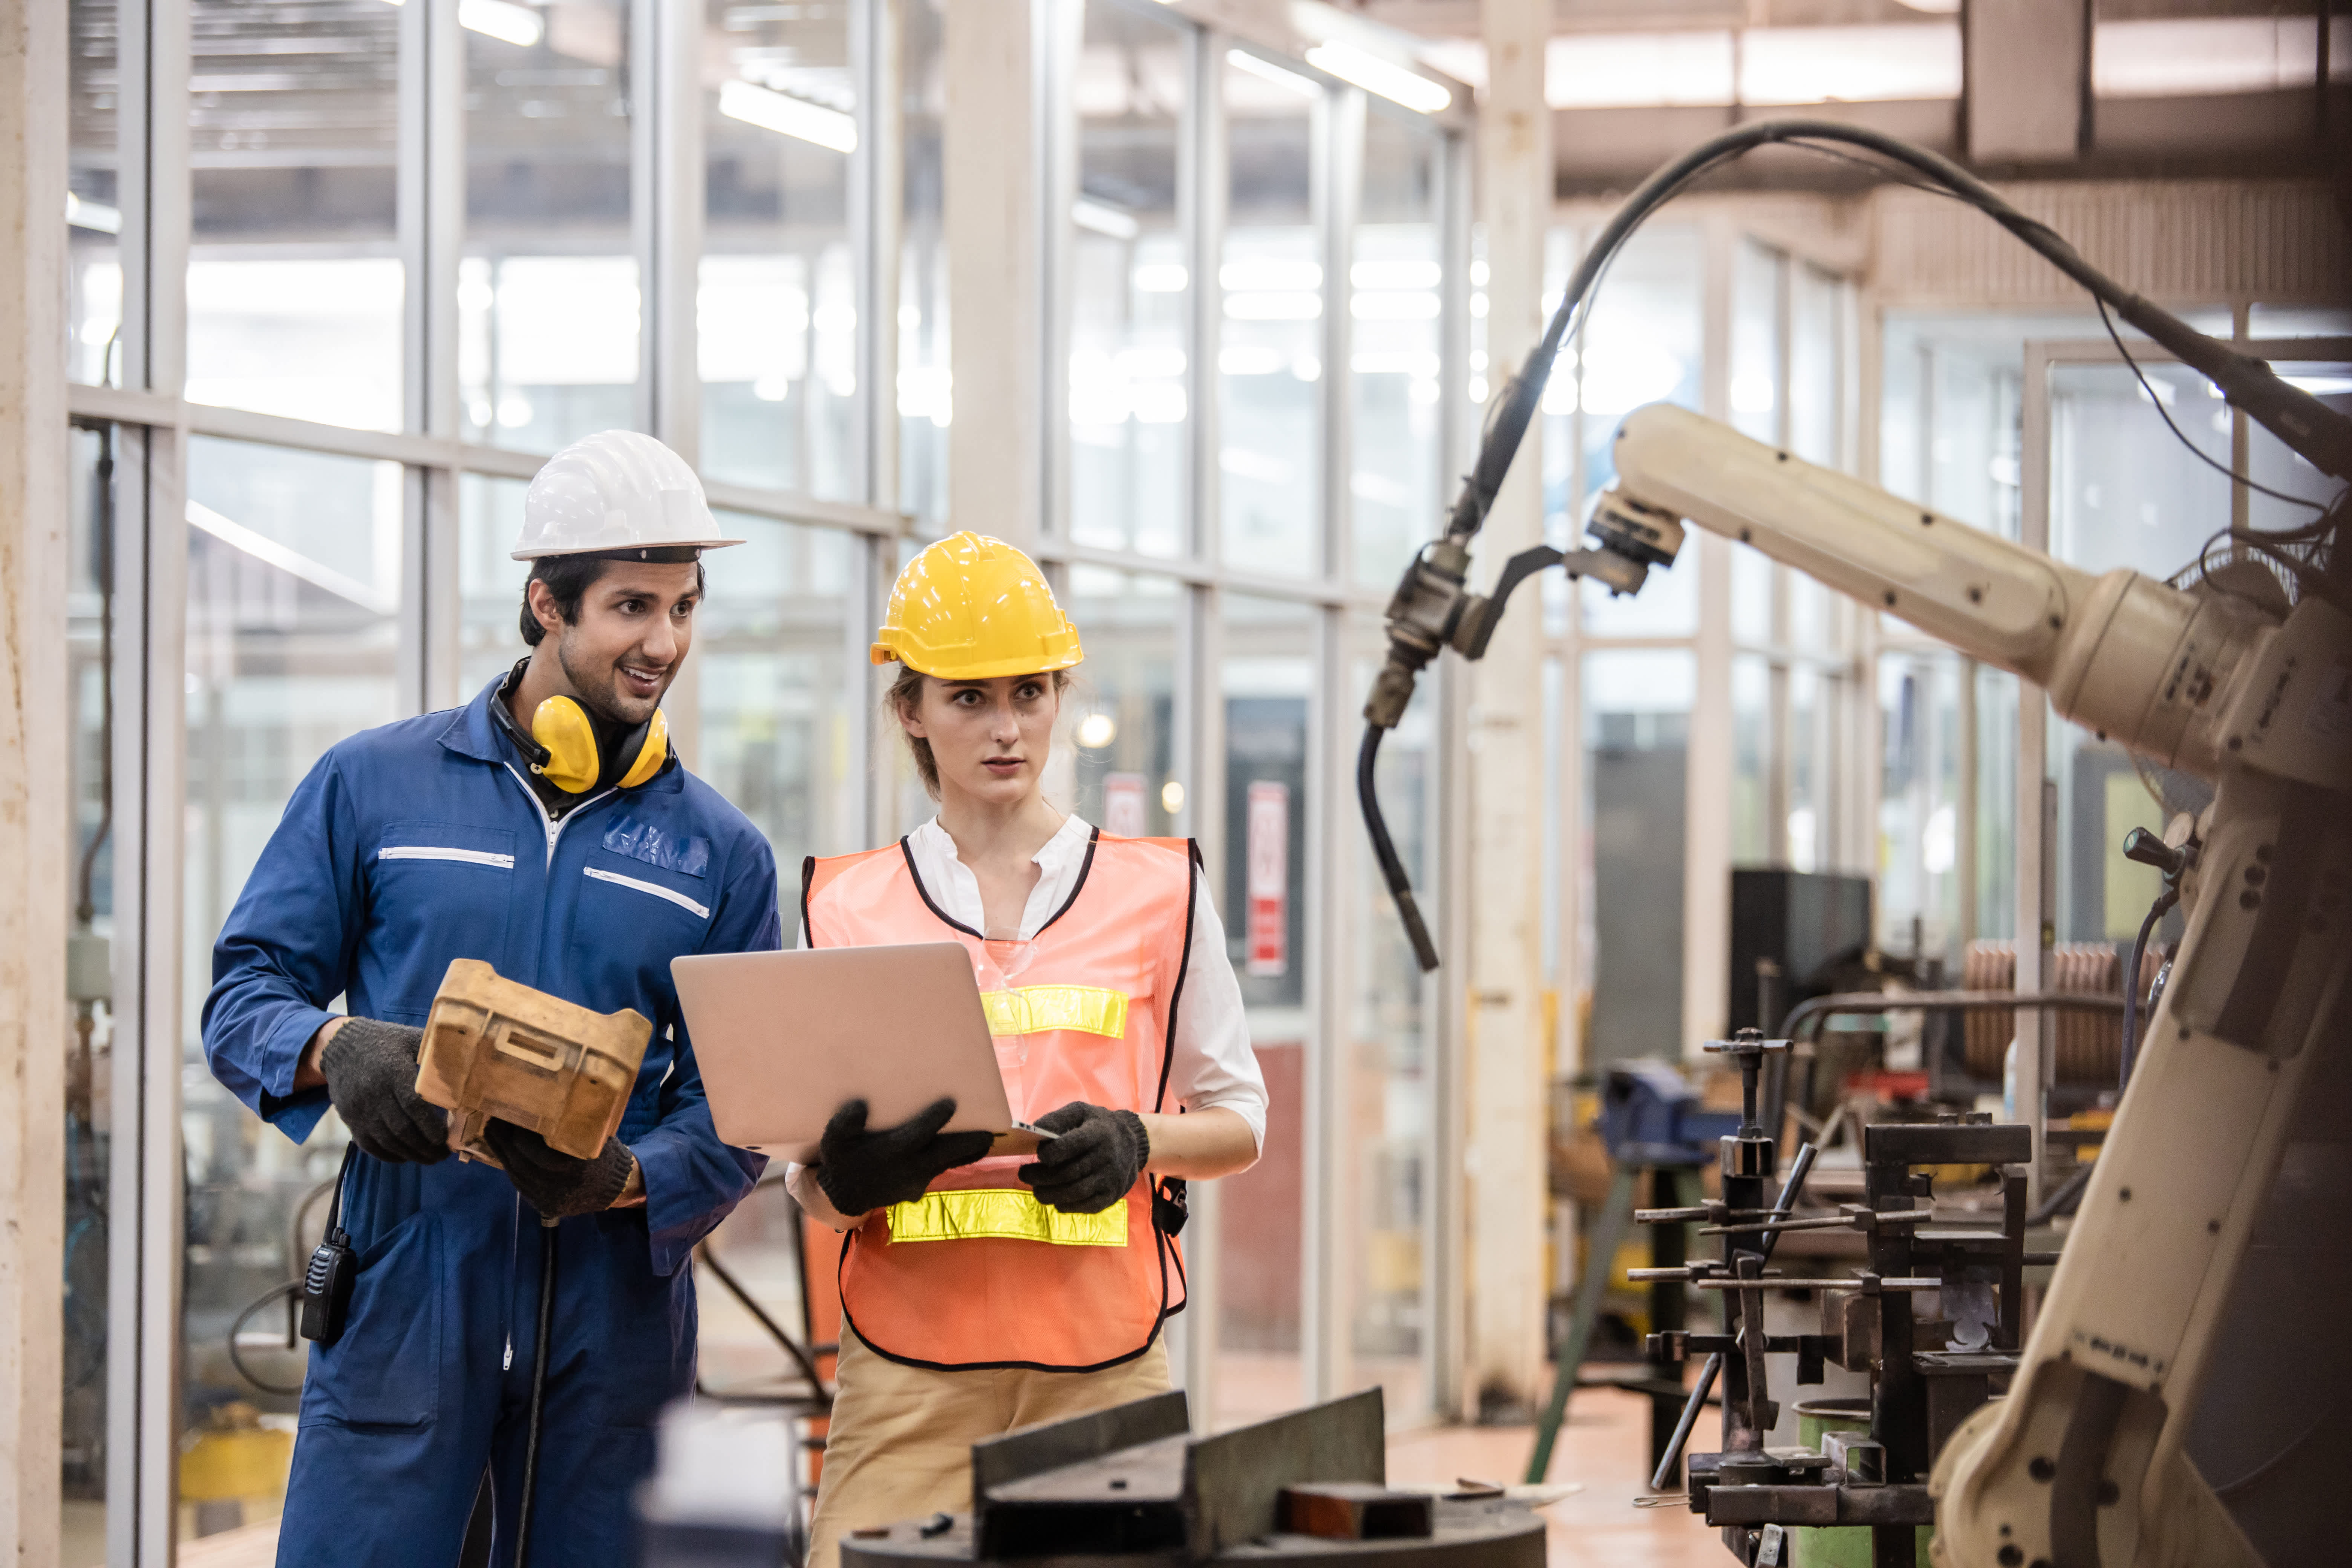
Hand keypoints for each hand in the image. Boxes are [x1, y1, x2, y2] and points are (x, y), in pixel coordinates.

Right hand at [320, 1019, 450, 1164]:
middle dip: (426, 1147)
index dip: (431, 1126)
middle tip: (443, 1155)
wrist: (342, 1045)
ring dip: (411, 1154)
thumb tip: (471, 1066)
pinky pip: (369, 1145)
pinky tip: (405, 1157)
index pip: (415, 1106)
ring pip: (387, 1141)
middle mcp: (374, 1093)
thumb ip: (438, 1053)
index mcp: (393, 1071)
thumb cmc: (387, 1041)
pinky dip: (388, 1156)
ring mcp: (360, 1109)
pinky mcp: (349, 1118)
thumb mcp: (412, 1039)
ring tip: (430, 1158)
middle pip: (403, 1129)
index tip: (447, 1139)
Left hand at [483, 1120, 635, 1219]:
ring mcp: (549, 1200)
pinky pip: (520, 1185)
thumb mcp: (593, 1136)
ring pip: (516, 1174)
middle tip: (494, 1117)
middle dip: (504, 1139)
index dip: (518, 1132)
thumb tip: (542, 1100)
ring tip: (492, 1131)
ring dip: (501, 1152)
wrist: (617, 1187)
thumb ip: (570, 1125)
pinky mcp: (544, 1207)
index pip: (534, 1150)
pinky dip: (510, 1166)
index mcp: (575, 1167)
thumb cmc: (605, 1154)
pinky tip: (504, 1152)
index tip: (512, 1113)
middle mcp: (559, 1187)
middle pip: (520, 1162)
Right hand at [814, 1098, 993, 1217]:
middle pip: (945, 1154)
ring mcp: (916, 1181)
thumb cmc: (840, 1161)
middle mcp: (907, 1169)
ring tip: (988, 1138)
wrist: (841, 1198)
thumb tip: (859, 1106)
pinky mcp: (919, 1188)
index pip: (916, 1135)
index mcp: (889, 1154)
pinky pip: (940, 1171)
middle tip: (990, 1132)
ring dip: (967, 1152)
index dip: (933, 1120)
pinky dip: (954, 1159)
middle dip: (968, 1143)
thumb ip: (842, 1125)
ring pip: (947, 1163)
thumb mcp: (832, 1143)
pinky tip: (968, 1149)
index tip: (950, 1104)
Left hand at [1017, 1102, 1147, 1214]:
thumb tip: (1034, 1130)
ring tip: (1037, 1190)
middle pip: (1068, 1173)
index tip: (1040, 1155)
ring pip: (1075, 1192)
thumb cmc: (1099, 1126)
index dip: (1051, 1152)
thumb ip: (1057, 1119)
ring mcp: (1111, 1179)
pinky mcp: (1112, 1195)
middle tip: (1024, 1175)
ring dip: (1049, 1194)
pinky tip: (1056, 1200)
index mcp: (1098, 1133)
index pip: (1071, 1145)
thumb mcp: (1081, 1112)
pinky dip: (1067, 1206)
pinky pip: (1086, 1206)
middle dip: (1040, 1177)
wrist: (1134, 1143)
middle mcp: (1107, 1157)